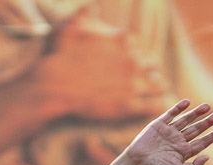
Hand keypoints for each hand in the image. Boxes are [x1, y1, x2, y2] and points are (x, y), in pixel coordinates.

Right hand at [32, 10, 166, 122]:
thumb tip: (89, 6)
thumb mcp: (69, 27)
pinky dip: (158, 106)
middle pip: (152, 66)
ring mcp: (132, 83)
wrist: (53, 87)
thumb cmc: (58, 56)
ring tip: (157, 94)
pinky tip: (158, 106)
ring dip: (157, 89)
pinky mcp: (129, 105)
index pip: (140, 48)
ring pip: (158, 85)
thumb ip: (83, 15)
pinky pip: (154, 105)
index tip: (134, 63)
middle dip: (149, 72)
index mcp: (122, 40)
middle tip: (147, 80)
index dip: (137, 57)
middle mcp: (131, 60)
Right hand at [122, 100, 212, 164]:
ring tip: (208, 106)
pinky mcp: (158, 125)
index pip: (202, 142)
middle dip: (207, 122)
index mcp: (184, 152)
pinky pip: (170, 114)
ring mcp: (169, 132)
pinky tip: (187, 102)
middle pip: (196, 129)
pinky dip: (178, 108)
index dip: (212, 136)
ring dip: (196, 113)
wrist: (137, 164)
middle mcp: (178, 141)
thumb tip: (208, 157)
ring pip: (186, 120)